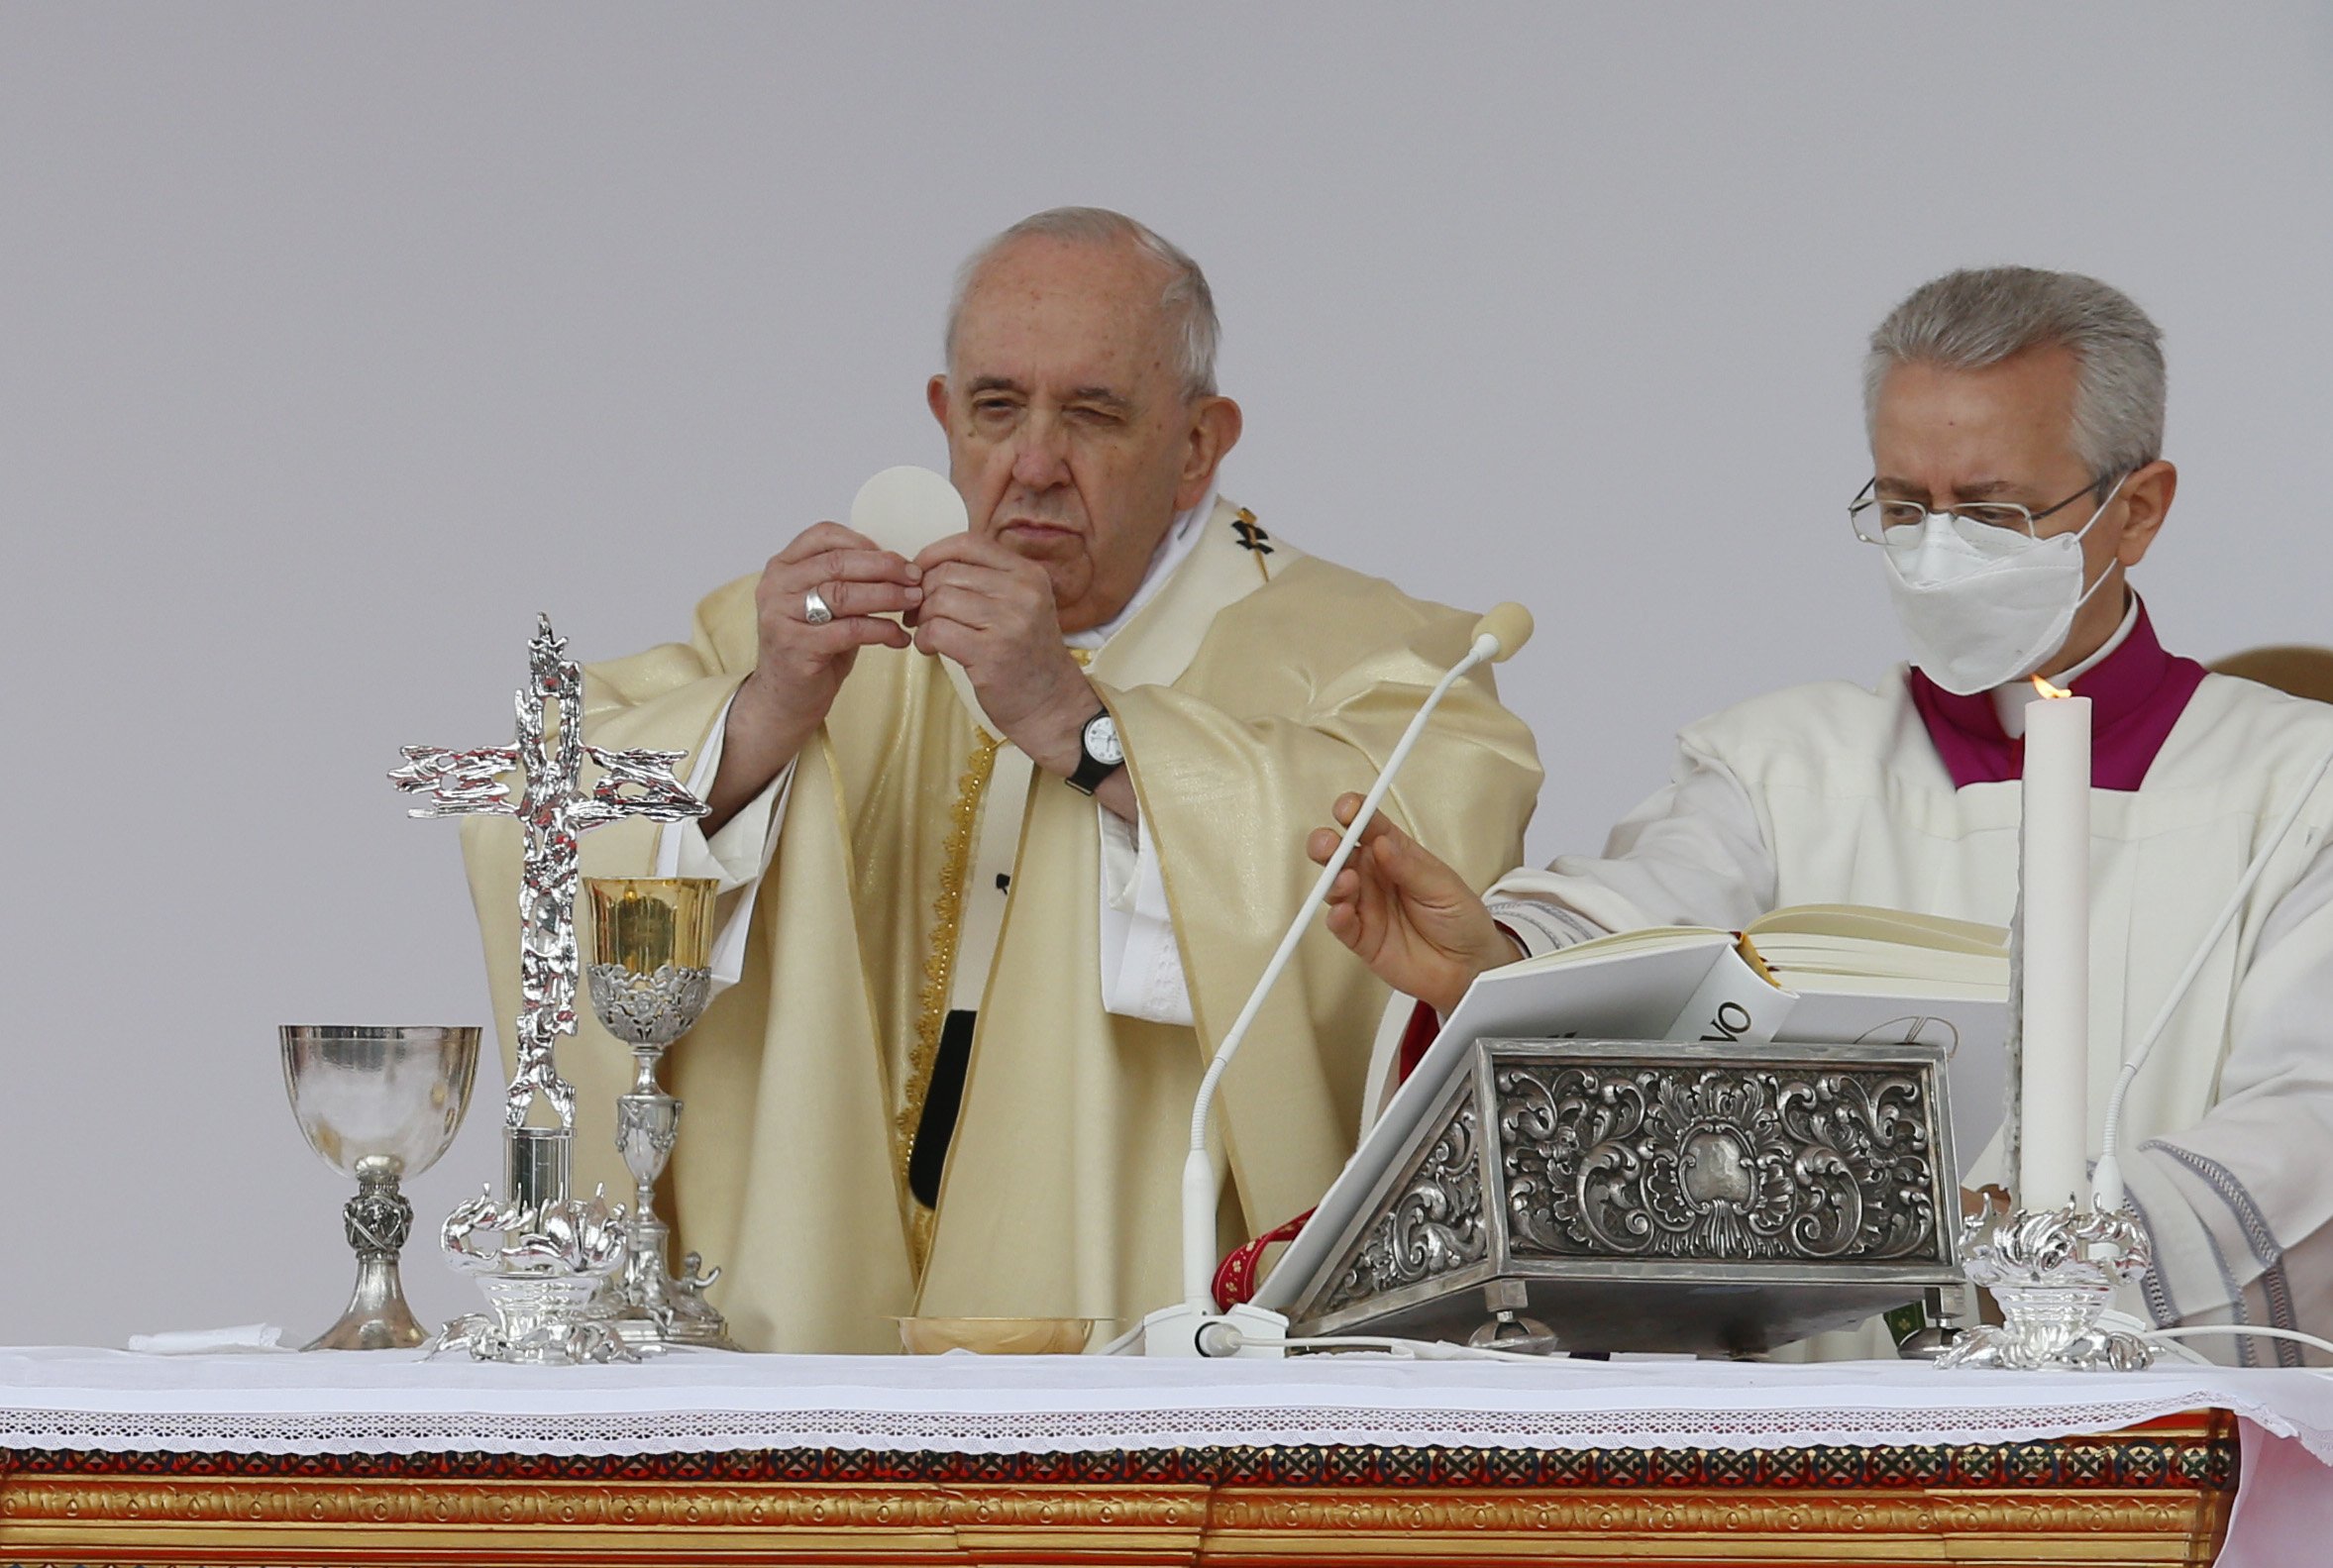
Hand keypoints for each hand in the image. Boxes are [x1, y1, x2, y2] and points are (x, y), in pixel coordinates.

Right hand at [705, 522, 920, 828]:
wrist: (784, 699)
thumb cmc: (812, 647)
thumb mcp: (825, 605)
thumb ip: (847, 579)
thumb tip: (898, 562)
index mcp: (782, 567)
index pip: (824, 535)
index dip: (866, 543)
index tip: (898, 558)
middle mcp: (776, 586)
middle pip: (839, 563)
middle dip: (885, 568)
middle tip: (917, 578)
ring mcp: (782, 616)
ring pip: (843, 594)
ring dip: (887, 596)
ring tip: (915, 602)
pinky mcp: (797, 646)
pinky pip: (849, 630)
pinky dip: (882, 631)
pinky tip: (900, 638)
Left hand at [910, 532, 1095, 771]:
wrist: (1053, 705)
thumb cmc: (1027, 656)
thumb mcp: (1020, 606)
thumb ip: (985, 581)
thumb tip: (923, 569)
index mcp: (1029, 574)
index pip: (968, 543)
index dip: (932, 555)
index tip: (919, 575)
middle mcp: (1022, 592)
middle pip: (947, 572)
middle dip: (921, 592)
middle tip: (917, 613)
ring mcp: (1009, 622)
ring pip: (938, 600)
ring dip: (921, 618)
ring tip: (926, 632)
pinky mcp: (991, 653)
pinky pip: (936, 631)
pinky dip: (923, 639)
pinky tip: (931, 648)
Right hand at [1308, 793, 1516, 1015]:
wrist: (1470, 968)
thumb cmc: (1461, 920)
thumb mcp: (1443, 886)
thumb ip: (1410, 868)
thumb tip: (1381, 843)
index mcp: (1397, 854)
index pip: (1369, 826)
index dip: (1355, 813)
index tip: (1349, 809)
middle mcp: (1376, 877)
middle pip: (1341, 853)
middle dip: (1328, 844)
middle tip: (1331, 845)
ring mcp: (1367, 906)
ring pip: (1335, 886)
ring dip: (1332, 880)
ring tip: (1346, 881)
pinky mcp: (1362, 938)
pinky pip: (1341, 926)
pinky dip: (1337, 918)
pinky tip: (1343, 912)